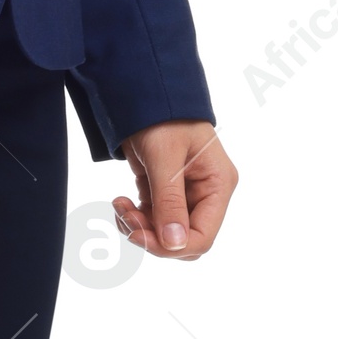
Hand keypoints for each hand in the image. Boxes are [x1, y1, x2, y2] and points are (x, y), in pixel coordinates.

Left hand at [114, 122, 237, 261]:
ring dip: (139, 227)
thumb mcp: (164, 157)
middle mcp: (207, 194)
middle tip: (126, 217)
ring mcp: (186, 194)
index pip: (203, 237)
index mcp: (218, 185)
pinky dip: (135, 217)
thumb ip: (169, 201)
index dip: (172, 246)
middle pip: (183, 240)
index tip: (140, 235)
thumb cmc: (162, 116)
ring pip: (165, 234)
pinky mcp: (166, 192)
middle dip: (152, 236)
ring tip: (119, 206)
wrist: (144, 92)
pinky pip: (153, 221)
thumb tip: (175, 245)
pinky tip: (121, 202)